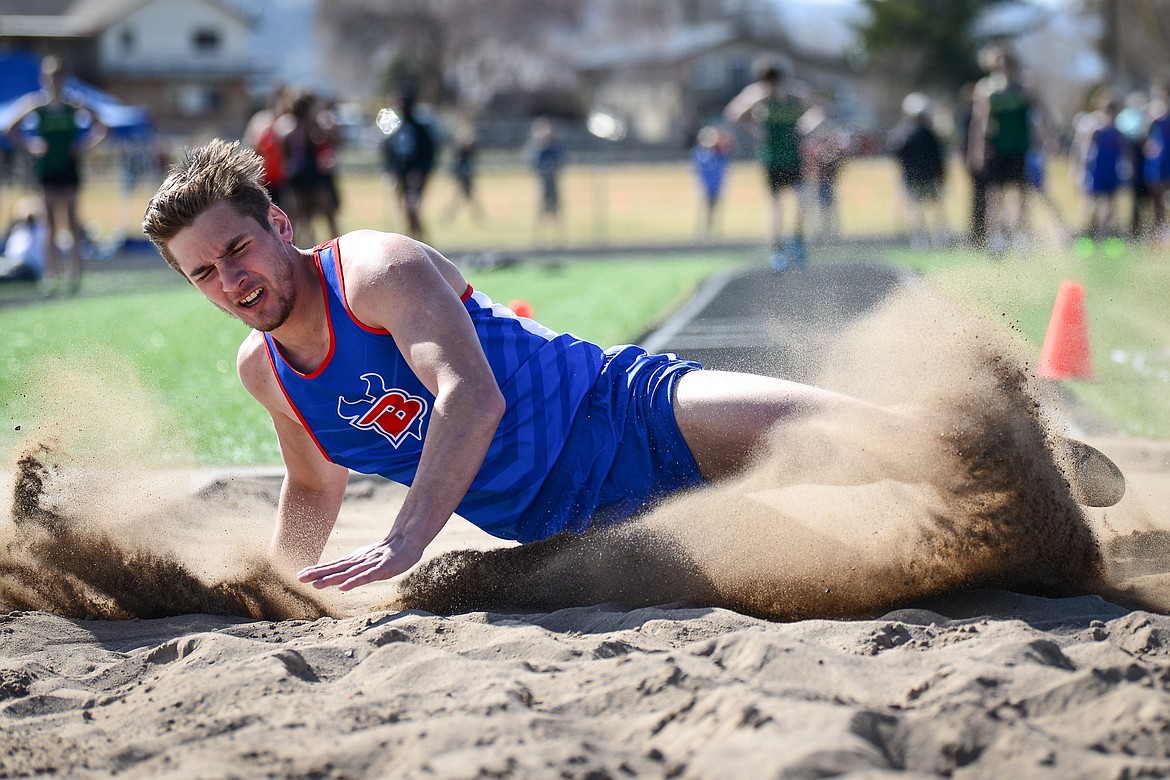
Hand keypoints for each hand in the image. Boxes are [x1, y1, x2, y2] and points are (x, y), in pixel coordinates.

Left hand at [296, 533, 423, 590]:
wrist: (408, 541)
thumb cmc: (387, 553)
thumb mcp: (367, 559)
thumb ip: (354, 568)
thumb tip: (339, 577)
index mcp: (354, 560)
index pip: (333, 566)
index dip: (316, 570)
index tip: (300, 575)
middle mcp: (359, 561)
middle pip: (336, 568)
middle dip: (318, 573)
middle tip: (300, 578)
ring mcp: (370, 565)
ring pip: (348, 573)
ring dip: (331, 579)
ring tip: (316, 585)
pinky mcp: (383, 569)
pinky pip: (367, 576)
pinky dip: (355, 581)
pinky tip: (344, 587)